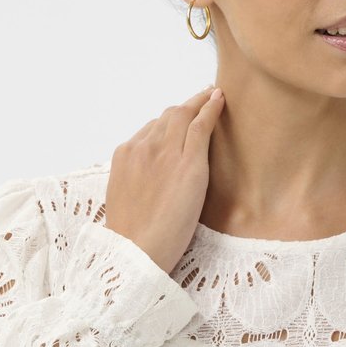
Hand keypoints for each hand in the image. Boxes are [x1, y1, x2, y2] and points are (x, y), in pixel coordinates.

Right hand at [104, 84, 224, 274]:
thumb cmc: (132, 238)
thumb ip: (137, 180)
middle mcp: (143, 147)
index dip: (168, 123)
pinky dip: (210, 108)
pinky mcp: (188, 162)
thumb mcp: (125, 200)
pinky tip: (220, 99)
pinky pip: (200, 125)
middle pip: (167, 117)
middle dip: (185, 106)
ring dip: (198, 102)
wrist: (136, 251)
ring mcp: (165, 151)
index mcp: (125, 156)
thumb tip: (151, 179)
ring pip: (183, 116)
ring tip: (212, 95)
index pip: (150, 130)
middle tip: (201, 98)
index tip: (180, 120)